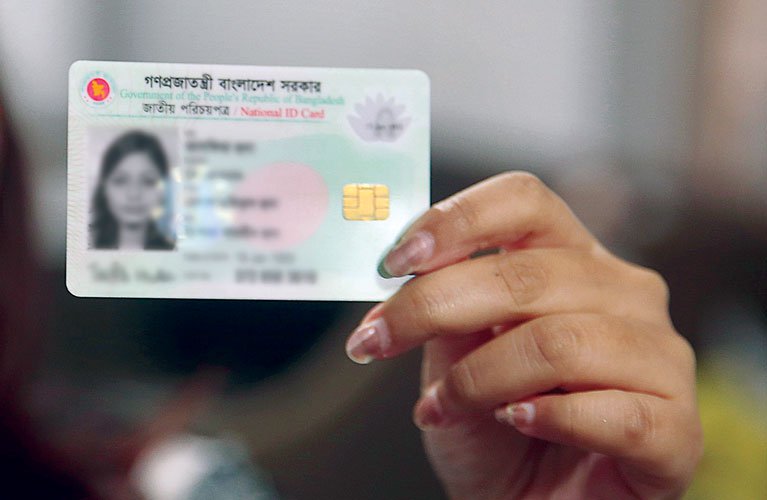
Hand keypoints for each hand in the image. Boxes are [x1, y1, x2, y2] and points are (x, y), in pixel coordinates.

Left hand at [345, 172, 701, 498]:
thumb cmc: (491, 431)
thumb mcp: (453, 358)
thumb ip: (446, 309)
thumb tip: (410, 268)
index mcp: (572, 260)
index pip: (525, 202)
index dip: (456, 221)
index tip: (395, 259)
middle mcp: (624, 295)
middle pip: (528, 275)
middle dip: (434, 307)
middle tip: (374, 340)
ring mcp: (660, 359)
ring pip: (559, 343)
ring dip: (479, 378)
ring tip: (441, 407)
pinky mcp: (676, 429)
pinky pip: (613, 413)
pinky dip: (549, 419)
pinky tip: (519, 423)